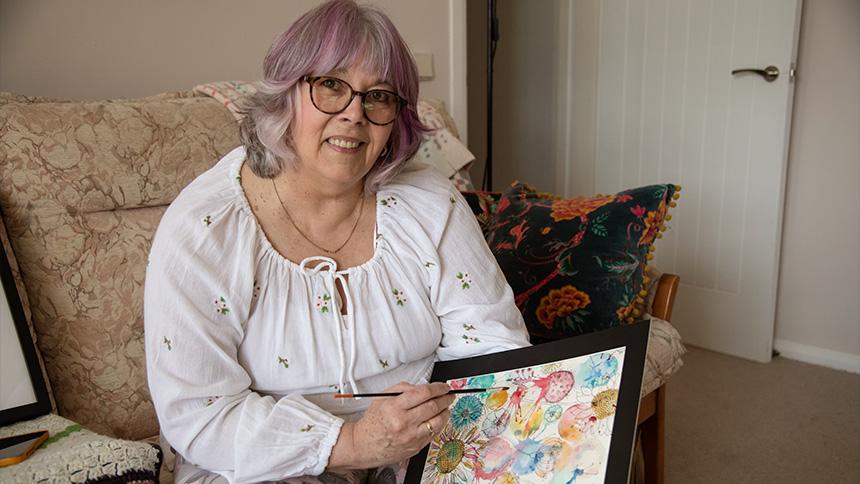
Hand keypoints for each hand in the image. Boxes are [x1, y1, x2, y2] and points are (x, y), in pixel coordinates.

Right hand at [328, 382, 453, 469]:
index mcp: (395, 408)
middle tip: (449, 395)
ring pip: (438, 422)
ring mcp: (411, 437)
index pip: (423, 393)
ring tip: (446, 407)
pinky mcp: (415, 447)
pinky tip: (438, 419)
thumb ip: (404, 389)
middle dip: (446, 399)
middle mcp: (404, 423)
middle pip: (433, 407)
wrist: (363, 445)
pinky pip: (433, 434)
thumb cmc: (373, 422)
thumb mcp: (383, 397)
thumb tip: (423, 387)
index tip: (444, 386)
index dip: (438, 388)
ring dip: (446, 412)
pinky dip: (439, 424)